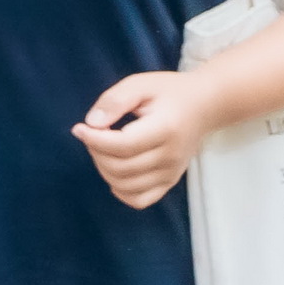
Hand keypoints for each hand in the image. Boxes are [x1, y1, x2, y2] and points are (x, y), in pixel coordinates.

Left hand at [72, 70, 219, 206]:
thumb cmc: (168, 92)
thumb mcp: (140, 84)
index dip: (95, 140)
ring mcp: (172, 173)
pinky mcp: (170, 182)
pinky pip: (140, 200)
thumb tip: (91, 123)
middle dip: (96, 151)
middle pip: (121, 167)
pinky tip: (114, 171)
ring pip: (126, 186)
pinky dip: (120, 190)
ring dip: (103, 169)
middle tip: (92, 133)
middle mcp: (171, 156)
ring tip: (103, 148)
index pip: (123, 145)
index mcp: (166, 129)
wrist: (204, 106)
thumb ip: (114, 101)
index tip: (79, 128)